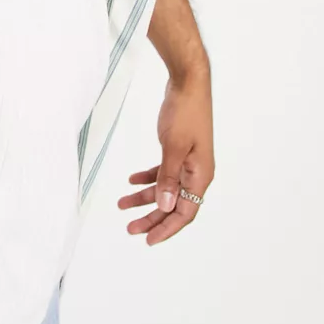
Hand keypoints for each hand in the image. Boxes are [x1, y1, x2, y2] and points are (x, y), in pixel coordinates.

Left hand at [118, 68, 213, 245]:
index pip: (185, 213)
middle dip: (152, 217)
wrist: (188, 84)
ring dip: (145, 197)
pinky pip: (163, 171)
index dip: (166, 228)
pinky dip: (148, 177)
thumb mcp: (172, 147)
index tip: (148, 239)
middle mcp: (196, 173)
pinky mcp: (178, 150)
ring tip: (122, 205)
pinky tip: (131, 181)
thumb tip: (165, 206)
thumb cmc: (184, 113)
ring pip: (166, 188)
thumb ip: (168, 178)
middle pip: (174, 205)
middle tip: (130, 228)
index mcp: (201, 176)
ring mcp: (188, 161)